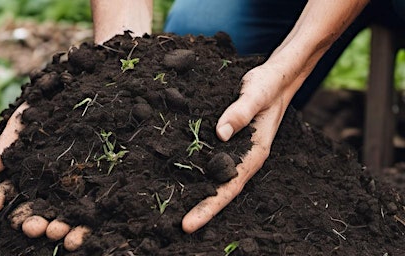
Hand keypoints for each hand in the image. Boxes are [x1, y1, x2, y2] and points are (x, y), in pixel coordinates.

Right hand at [0, 102, 89, 251]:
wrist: (80, 91)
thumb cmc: (46, 105)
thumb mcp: (25, 121)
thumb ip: (9, 144)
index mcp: (25, 171)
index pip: (7, 191)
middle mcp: (46, 184)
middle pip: (34, 208)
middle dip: (29, 221)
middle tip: (26, 227)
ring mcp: (71, 187)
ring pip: (61, 214)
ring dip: (55, 227)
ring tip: (51, 232)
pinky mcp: (96, 188)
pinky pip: (89, 212)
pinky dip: (82, 228)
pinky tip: (75, 239)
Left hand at [182, 64, 294, 232]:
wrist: (276, 77)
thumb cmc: (269, 85)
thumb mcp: (256, 94)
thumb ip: (239, 113)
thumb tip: (219, 134)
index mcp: (254, 153)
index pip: (229, 187)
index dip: (209, 206)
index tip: (188, 224)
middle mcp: (244, 157)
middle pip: (220, 189)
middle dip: (201, 208)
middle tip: (178, 226)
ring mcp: (236, 150)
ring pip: (215, 177)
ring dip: (197, 192)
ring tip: (173, 206)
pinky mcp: (228, 141)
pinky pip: (211, 160)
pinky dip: (196, 170)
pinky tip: (179, 174)